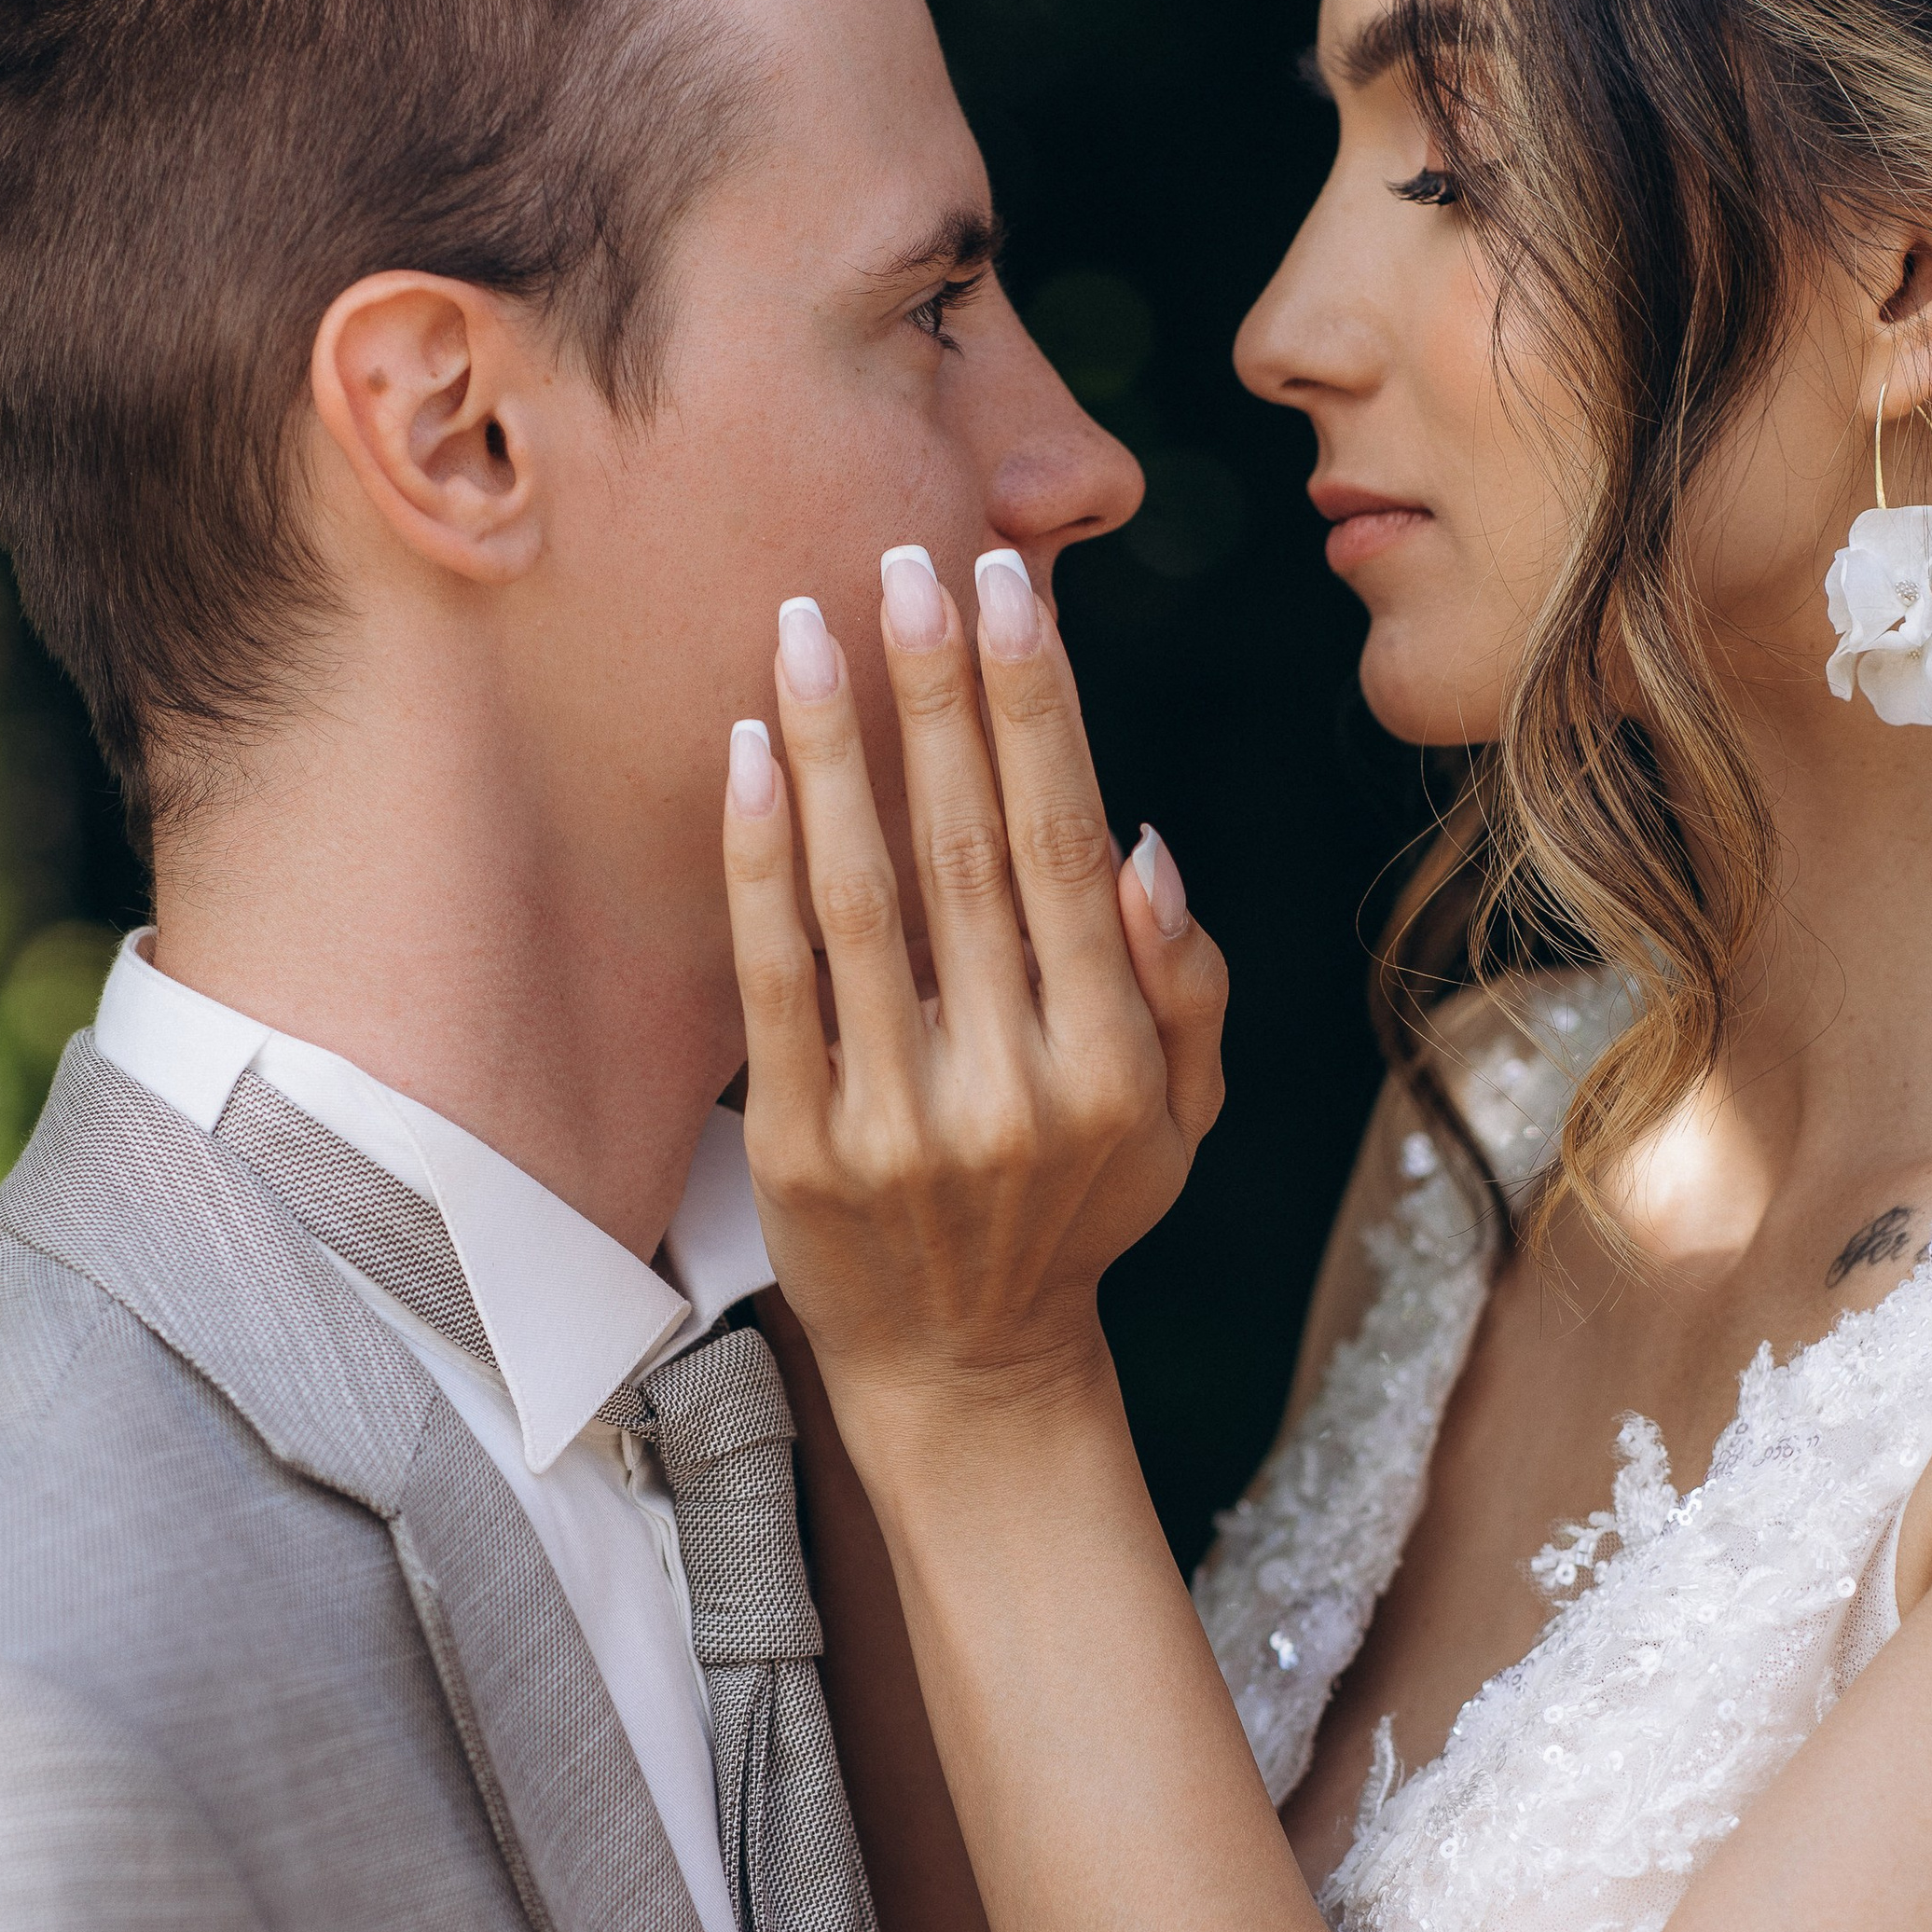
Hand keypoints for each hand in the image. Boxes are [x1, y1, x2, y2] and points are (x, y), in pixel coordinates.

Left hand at [722, 544, 1224, 1427]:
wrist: (966, 1372)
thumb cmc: (1075, 1212)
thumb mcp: (1178, 1118)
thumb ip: (1183, 984)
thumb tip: (1145, 841)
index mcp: (1113, 1062)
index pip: (1069, 846)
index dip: (1035, 709)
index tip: (1006, 588)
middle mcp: (1015, 1086)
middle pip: (968, 849)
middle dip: (934, 692)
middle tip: (902, 560)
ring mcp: (903, 1122)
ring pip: (864, 897)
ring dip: (834, 744)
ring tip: (804, 624)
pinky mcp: (801, 1150)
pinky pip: (775, 979)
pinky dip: (760, 861)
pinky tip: (747, 756)